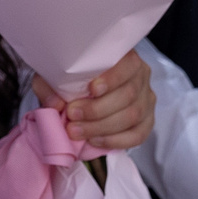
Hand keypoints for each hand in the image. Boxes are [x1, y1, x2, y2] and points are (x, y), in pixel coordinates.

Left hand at [32, 51, 155, 150]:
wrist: (79, 94)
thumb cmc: (71, 78)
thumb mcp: (54, 75)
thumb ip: (50, 86)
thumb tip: (56, 104)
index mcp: (124, 57)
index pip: (127, 64)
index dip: (112, 78)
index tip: (91, 89)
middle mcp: (140, 76)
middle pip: (128, 95)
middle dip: (98, 109)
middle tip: (72, 116)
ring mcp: (146, 99)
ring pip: (132, 116)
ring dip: (102, 127)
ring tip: (76, 131)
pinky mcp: (147, 121)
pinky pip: (138, 135)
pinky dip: (115, 141)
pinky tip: (95, 140)